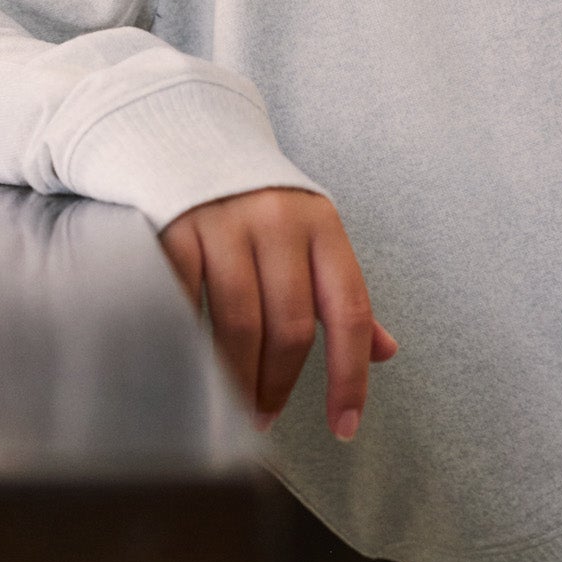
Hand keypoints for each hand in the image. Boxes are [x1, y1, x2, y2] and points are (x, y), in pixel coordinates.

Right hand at [159, 187, 396, 438]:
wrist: (184, 134)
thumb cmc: (256, 202)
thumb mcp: (310, 233)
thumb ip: (341, 292)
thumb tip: (387, 352)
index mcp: (322, 224)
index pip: (350, 310)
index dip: (350, 375)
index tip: (344, 427)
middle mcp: (278, 220)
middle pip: (290, 326)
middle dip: (281, 385)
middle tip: (266, 418)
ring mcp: (224, 224)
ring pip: (239, 325)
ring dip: (238, 380)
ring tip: (234, 407)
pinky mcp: (174, 231)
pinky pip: (188, 307)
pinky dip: (191, 346)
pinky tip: (191, 369)